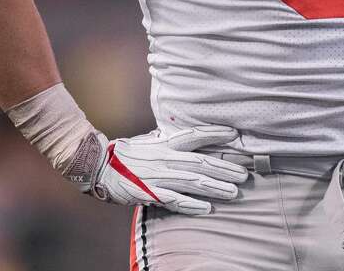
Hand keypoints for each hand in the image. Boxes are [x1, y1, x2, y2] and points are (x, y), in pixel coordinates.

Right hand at [70, 125, 248, 214]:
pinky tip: (207, 208)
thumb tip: (193, 137)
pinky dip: (191, 205)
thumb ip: (171, 140)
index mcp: (166, 143)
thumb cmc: (128, 153)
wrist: (100, 166)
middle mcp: (165, 158)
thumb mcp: (151, 141)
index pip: (195, 136)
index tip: (235, 135)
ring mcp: (158, 176)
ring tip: (234, 192)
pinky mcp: (150, 194)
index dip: (215, 134)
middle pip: (200, 162)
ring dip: (215, 187)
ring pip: (192, 182)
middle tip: (244, 174)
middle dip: (224, 168)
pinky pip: (174, 200)